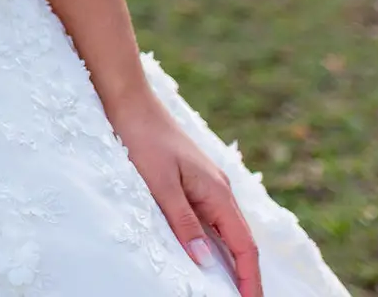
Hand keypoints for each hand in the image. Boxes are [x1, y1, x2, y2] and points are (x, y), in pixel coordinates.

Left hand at [111, 94, 261, 295]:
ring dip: (230, 260)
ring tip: (228, 287)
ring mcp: (206, 185)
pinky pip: (209, 218)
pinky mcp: (191, 180)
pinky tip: (205, 253)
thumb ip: (183, 221)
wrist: (128, 99)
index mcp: (217, 192)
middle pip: (240, 241)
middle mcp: (219, 190)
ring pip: (225, 230)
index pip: (244, 246)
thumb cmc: (142, 137)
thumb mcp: (160, 183)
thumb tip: (205, 260)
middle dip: (245, 274)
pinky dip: (213, 241)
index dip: (249, 278)